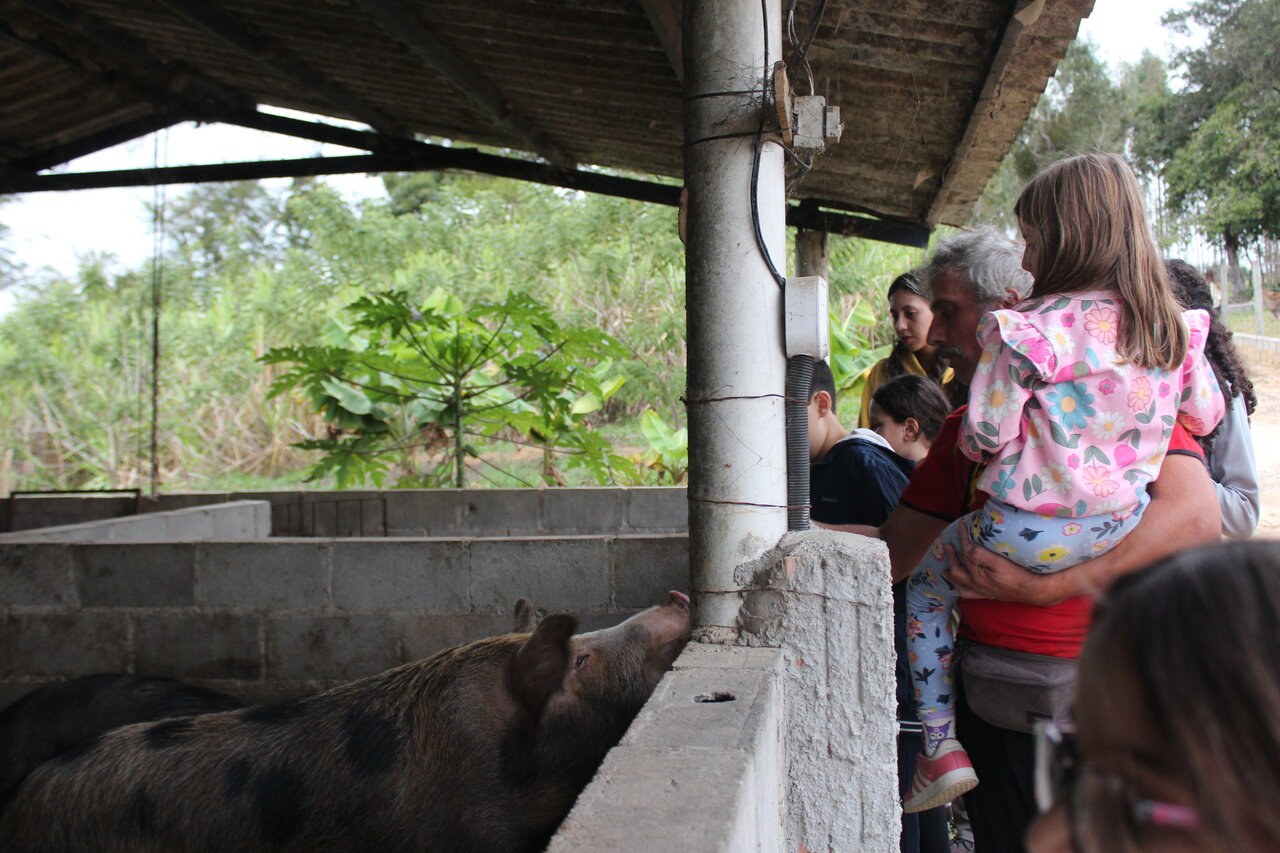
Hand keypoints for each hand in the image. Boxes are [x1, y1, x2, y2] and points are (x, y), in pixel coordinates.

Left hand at [942, 524, 1074, 605]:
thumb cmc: (1019, 574)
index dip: (962, 538)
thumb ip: (980, 555)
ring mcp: (981, 591)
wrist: (1033, 590)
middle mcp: (976, 584)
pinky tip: (958, 586)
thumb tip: (966, 547)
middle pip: (958, 568)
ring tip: (944, 570)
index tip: (960, 526)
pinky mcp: (987, 595)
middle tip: (947, 544)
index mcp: (978, 574)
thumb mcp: (1000, 562)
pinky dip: (960, 589)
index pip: (966, 552)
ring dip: (951, 575)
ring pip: (960, 583)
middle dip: (951, 555)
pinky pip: (968, 594)